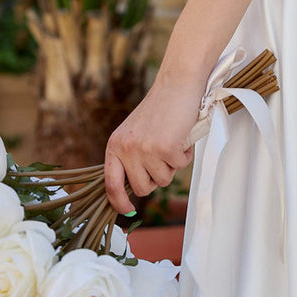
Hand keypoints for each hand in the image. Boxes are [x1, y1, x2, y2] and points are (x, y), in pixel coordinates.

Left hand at [104, 71, 200, 213]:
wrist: (176, 85)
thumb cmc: (160, 110)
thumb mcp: (135, 134)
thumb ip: (130, 157)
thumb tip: (133, 189)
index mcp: (114, 146)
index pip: (111, 184)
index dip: (118, 202)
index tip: (127, 211)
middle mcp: (126, 149)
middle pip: (142, 188)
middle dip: (156, 178)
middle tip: (162, 156)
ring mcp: (145, 150)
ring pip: (163, 180)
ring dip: (172, 164)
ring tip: (172, 141)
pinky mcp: (166, 148)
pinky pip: (180, 166)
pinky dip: (185, 154)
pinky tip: (182, 136)